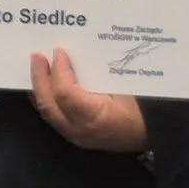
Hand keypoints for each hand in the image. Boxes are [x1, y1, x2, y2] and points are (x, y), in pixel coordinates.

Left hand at [29, 48, 148, 152]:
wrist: (152, 135)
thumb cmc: (142, 108)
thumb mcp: (125, 87)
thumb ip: (100, 74)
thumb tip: (77, 54)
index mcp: (94, 117)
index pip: (66, 93)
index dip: (59, 70)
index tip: (59, 51)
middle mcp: (79, 130)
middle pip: (48, 104)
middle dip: (40, 78)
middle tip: (37, 55)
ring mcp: (74, 136)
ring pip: (47, 112)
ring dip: (39, 88)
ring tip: (37, 66)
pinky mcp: (73, 136)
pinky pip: (53, 116)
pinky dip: (46, 98)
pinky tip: (44, 85)